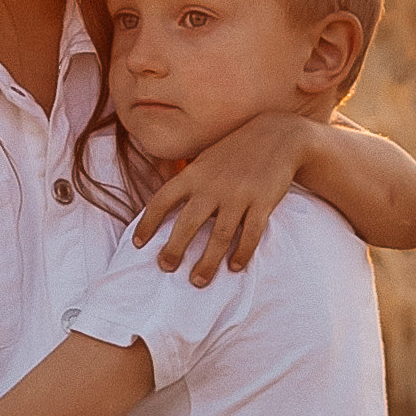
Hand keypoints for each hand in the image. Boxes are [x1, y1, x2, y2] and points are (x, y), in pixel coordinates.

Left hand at [130, 112, 312, 284]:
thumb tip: (165, 206)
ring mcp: (239, 194)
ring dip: (207, 261)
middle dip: (174, 249)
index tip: (138, 244)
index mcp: (194, 174)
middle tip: (165, 267)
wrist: (277, 134)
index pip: (162, 200)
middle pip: (188, 223)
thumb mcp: (205, 158)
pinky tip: (234, 266)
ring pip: (219, 235)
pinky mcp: (263, 202)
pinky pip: (250, 233)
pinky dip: (242, 252)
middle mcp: (213, 186)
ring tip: (198, 281)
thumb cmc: (235, 150)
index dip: (147, 223)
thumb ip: (187, 180)